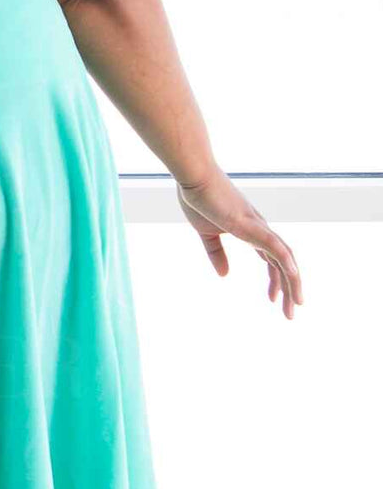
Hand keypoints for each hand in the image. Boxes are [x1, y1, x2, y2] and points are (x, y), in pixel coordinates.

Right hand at [175, 166, 302, 320]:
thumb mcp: (205, 232)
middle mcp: (260, 229)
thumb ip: (216, 253)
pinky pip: (276, 247)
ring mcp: (258, 226)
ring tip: (294, 306)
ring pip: (285, 259)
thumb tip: (225, 275)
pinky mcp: (251, 225)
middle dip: (288, 288)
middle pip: (283, 262)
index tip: (272, 299)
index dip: (275, 280)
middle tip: (290, 313)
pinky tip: (295, 278)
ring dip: (292, 283)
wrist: (194, 176)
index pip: (272, 259)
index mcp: (250, 230)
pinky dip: (287, 263)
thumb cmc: (198, 198)